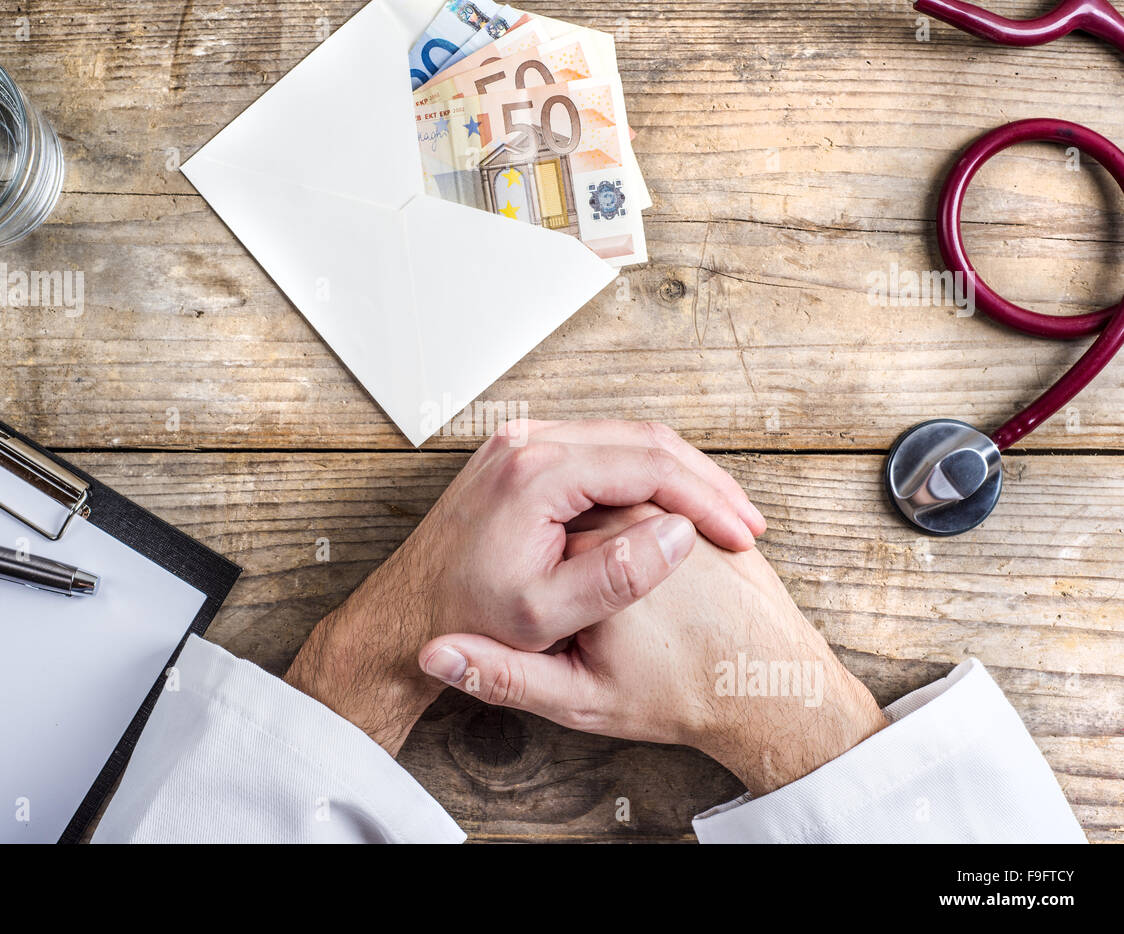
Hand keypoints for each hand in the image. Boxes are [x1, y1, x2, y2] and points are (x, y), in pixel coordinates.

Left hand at [285, 420, 765, 754]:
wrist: (408, 612)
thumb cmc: (468, 618)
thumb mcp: (542, 616)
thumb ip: (613, 577)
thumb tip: (679, 535)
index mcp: (536, 473)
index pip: (648, 463)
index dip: (706, 500)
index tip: (741, 536)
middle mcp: (527, 443)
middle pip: (643, 440)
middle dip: (704, 481)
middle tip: (747, 524)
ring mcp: (521, 444)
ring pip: (625, 440)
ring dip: (679, 476)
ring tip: (723, 519)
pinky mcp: (521, 457)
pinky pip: (600, 452)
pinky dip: (645, 477)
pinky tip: (672, 512)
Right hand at [417, 503, 886, 793]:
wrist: (766, 691)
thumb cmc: (676, 696)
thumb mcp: (574, 697)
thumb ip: (501, 674)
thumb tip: (431, 656)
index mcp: (596, 554)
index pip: (540, 524)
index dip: (523, 549)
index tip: (516, 575)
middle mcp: (638, 521)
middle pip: (580, 499)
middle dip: (561, 526)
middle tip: (554, 576)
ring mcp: (677, 514)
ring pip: (621, 494)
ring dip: (604, 515)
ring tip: (590, 570)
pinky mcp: (702, 517)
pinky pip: (660, 503)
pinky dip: (643, 518)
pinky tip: (638, 559)